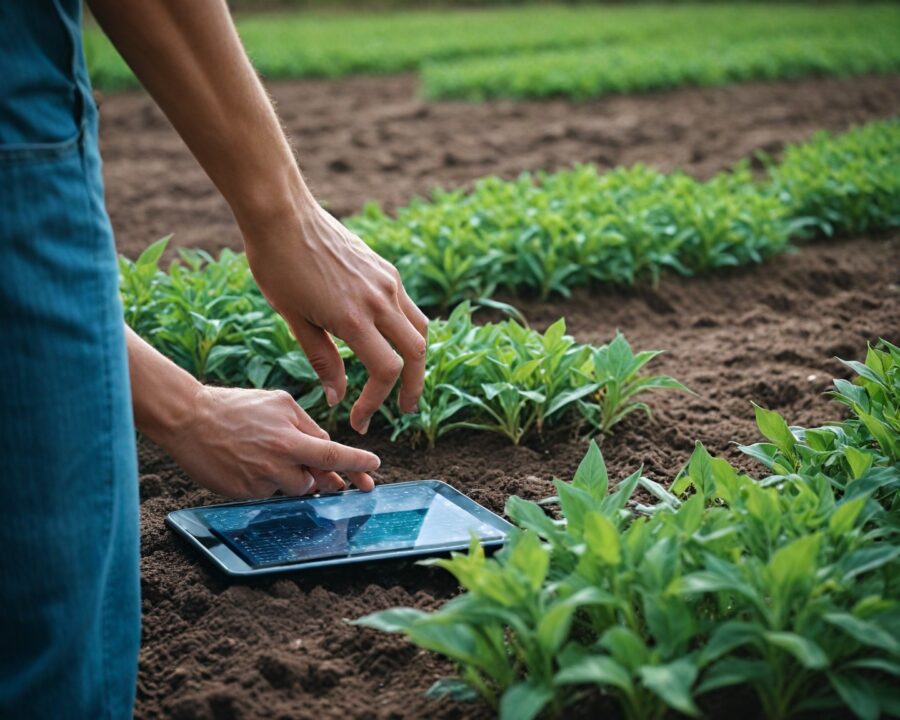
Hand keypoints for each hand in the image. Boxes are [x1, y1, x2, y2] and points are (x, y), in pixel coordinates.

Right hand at [163, 385, 379, 498]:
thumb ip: (307, 426)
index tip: (375, 468)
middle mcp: (277, 461)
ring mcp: (260, 480)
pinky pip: (269, 493)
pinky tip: (250, 463)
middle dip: (328, 479)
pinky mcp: (243, 493)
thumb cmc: (237, 407)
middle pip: (316, 480)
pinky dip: (268, 482)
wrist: (188, 418)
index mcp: (289, 437)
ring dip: (294, 478)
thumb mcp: (279, 404)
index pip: (333, 455)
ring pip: (294, 489)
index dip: (357, 464)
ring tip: (269, 455)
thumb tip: (328, 448)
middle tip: (338, 481)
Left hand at [243, 195, 427, 434]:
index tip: (359, 419)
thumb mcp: (295, 319)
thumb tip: (338, 397)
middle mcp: (379, 300)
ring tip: (404, 380)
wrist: (281, 213)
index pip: (385, 371)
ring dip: (416, 360)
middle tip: (402, 411)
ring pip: (419, 330)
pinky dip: (407, 332)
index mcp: (353, 318)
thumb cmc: (277, 266)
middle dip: (412, 388)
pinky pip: (408, 308)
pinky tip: (391, 343)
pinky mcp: (386, 270)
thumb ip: (322, 360)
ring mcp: (387, 282)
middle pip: (415, 354)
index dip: (376, 402)